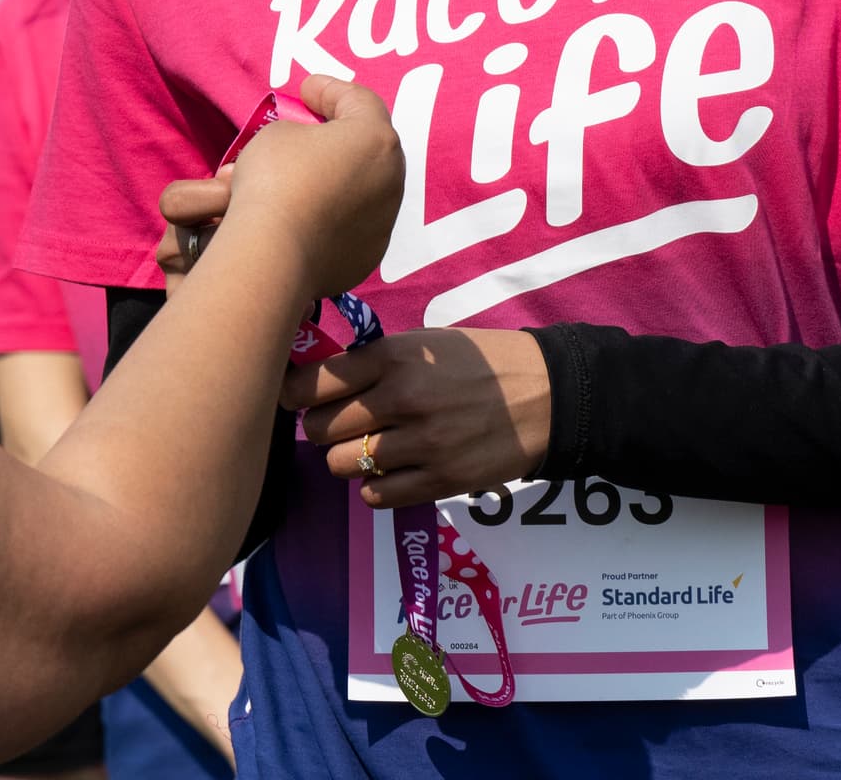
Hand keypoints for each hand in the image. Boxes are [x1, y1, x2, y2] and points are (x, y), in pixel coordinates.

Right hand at [155, 74, 398, 303]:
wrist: (275, 254)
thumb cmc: (276, 179)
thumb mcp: (278, 133)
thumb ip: (300, 131)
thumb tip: (306, 149)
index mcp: (376, 139)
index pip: (358, 101)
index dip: (329, 90)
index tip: (306, 91)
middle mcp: (391, 179)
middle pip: (367, 146)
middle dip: (337, 135)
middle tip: (307, 130)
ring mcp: (384, 221)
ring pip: (361, 188)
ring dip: (336, 178)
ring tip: (299, 178)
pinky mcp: (368, 255)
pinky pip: (351, 224)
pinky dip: (332, 215)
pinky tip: (305, 214)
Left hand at [283, 329, 552, 509]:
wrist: (546, 394)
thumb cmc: (480, 362)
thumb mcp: (425, 344)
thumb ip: (375, 362)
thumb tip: (318, 382)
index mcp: (393, 356)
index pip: (314, 381)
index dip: (294, 392)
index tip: (294, 397)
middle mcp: (401, 398)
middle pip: (319, 428)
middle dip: (318, 428)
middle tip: (332, 424)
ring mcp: (421, 443)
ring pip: (341, 465)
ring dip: (344, 459)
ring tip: (363, 447)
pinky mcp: (440, 480)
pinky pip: (376, 494)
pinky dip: (373, 486)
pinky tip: (390, 470)